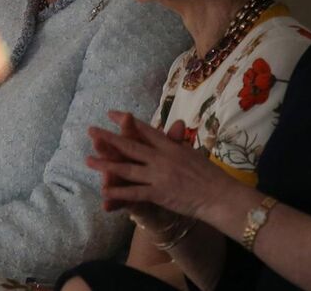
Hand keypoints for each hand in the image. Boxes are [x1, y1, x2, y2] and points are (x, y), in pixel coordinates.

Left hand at [86, 111, 237, 222]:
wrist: (222, 196)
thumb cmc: (211, 176)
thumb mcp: (192, 153)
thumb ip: (177, 142)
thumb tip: (173, 127)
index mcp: (171, 146)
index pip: (145, 130)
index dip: (127, 122)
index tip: (112, 114)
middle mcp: (162, 158)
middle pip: (130, 146)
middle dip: (108, 138)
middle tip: (91, 130)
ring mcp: (159, 176)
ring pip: (127, 168)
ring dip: (106, 164)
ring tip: (88, 160)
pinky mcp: (159, 194)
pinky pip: (134, 193)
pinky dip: (119, 192)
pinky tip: (104, 192)